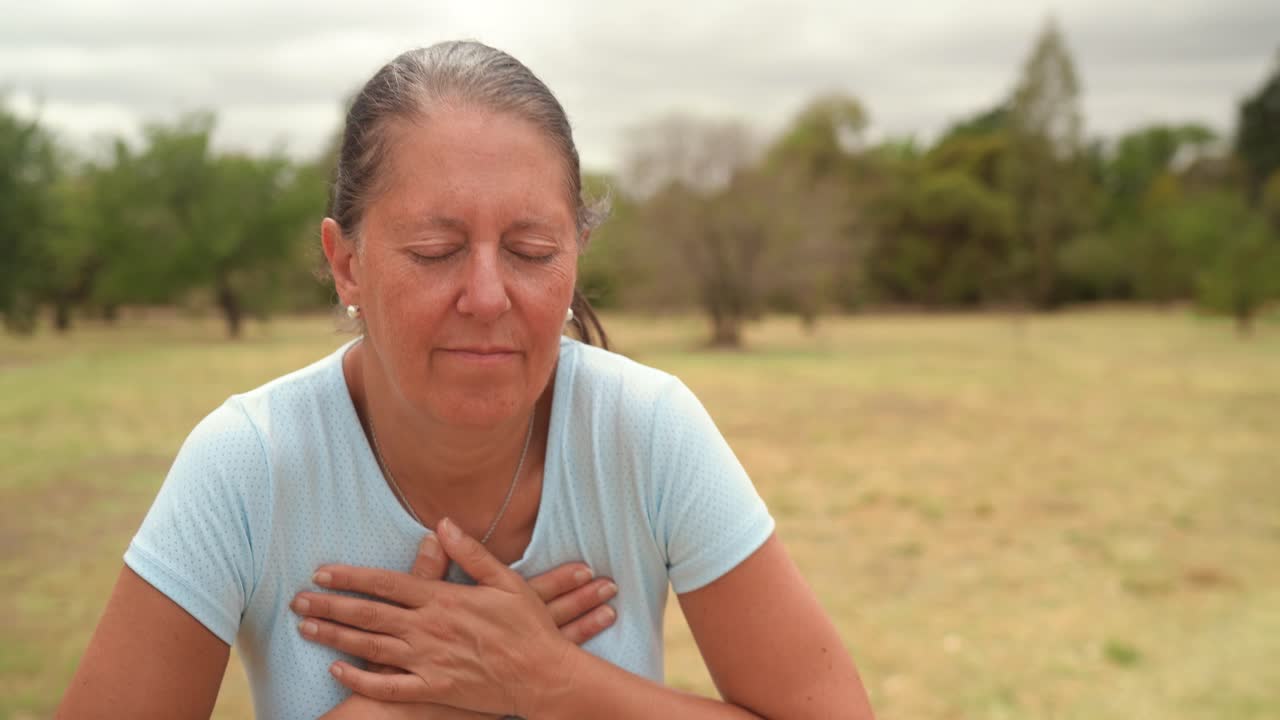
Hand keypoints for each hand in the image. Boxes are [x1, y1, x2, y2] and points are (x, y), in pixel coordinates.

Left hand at [297, 519, 611, 715]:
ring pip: (370, 649)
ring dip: (334, 638)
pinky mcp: (433, 690)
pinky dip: (360, 680)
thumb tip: (442, 523)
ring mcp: (428, 662)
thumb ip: (471, 553)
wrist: (544, 677)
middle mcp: (429, 629)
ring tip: (306, 629)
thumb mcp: (507, 582)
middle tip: (297, 601)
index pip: (386, 584)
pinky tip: (338, 671)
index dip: (350, 577)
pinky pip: (388, 687)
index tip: (322, 571)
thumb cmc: (529, 627)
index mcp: (444, 599)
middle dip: (329, 606)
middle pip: (368, 615)